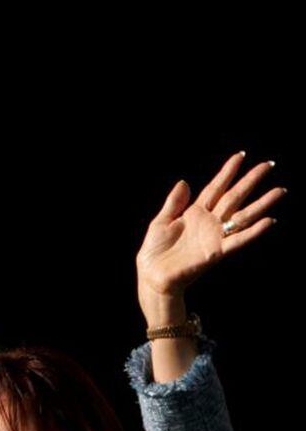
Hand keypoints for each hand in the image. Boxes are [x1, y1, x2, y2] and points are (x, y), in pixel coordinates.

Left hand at [136, 151, 284, 322]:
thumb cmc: (155, 250)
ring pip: (243, 216)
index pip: (215, 187)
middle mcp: (209, 222)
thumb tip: (185, 181)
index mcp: (195, 212)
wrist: (152, 275)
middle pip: (234, 197)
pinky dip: (253, 232)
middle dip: (251, 181)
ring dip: (261, 204)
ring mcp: (215, 236)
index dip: (227, 172)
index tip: (241, 155)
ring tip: (279, 191)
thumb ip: (174, 202)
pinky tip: (268, 221)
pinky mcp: (216, 252)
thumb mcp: (161, 221)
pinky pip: (238, 240)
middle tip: (269, 164)